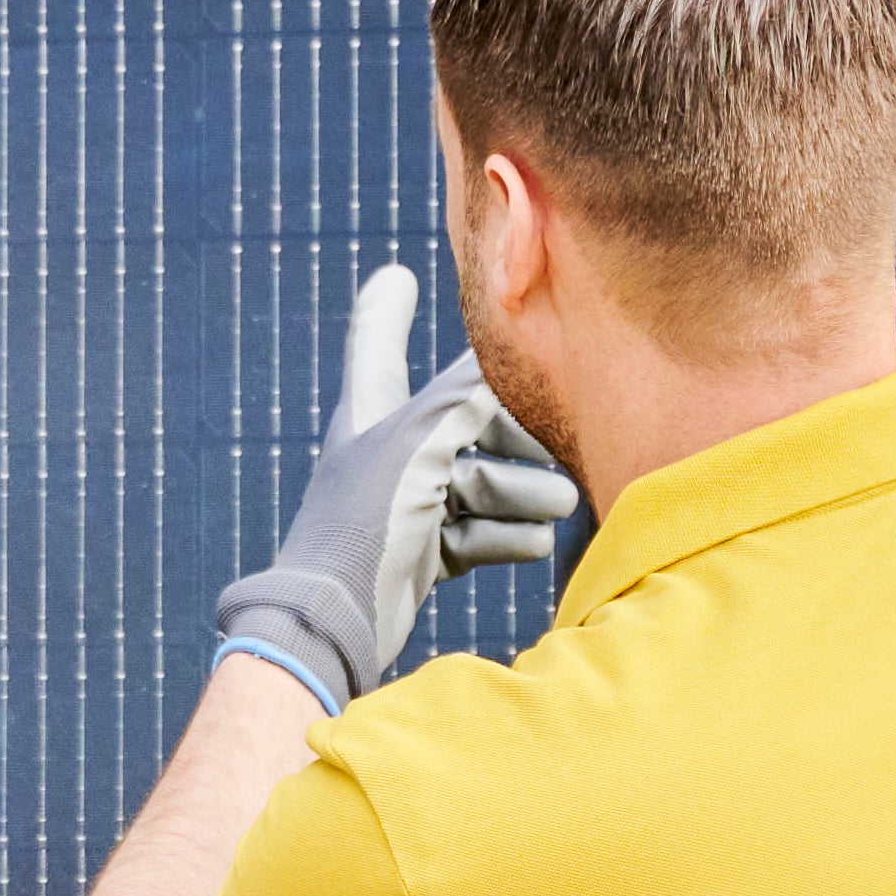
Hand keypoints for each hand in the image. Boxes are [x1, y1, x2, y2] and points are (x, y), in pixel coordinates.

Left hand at [209, 261, 579, 705]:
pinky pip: (474, 534)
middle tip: (561, 445)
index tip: (396, 276)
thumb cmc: (363, 521)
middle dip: (514, 433)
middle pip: (461, 422)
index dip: (387, 310)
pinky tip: (538, 543)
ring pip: (478, 483)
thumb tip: (505, 359)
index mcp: (372, 412)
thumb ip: (465, 396)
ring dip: (522, 492)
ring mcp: (404, 504)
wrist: (332, 619)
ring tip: (562, 504)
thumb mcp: (418, 442)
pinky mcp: (420, 553)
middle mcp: (387, 451)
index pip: (378, 343)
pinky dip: (506, 536)